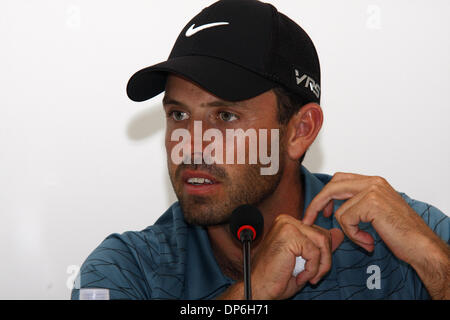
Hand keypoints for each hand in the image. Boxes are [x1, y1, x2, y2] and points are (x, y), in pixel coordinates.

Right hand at [250, 214, 343, 299]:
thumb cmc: (276, 278)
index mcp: (288, 224)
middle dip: (324, 260)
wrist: (259, 288)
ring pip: (322, 242)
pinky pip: (315, 252)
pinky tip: (300, 277)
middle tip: (313, 276)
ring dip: (320, 265)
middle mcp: (286, 220)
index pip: (319, 232)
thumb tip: (339, 233)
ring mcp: (287, 226)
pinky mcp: (289, 236)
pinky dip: (312, 269)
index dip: (322, 254)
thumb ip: (321, 246)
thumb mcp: (305, 261)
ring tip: (309, 277)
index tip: (313, 270)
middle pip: (323, 235)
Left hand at [302, 172, 444, 266]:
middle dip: (317, 204)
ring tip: (362, 240)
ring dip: (347, 230)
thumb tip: (332, 208)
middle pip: (332, 186)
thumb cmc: (401, 233)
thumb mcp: (375, 213)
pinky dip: (353, 235)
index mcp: (374, 182)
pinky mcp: (371, 203)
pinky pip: (346, 220)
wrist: (421, 246)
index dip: (325, 195)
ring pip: (339, 209)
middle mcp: (373, 182)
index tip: (319, 211)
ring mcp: (373, 190)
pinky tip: (368, 241)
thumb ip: (357, 205)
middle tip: (309, 219)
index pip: (339, 179)